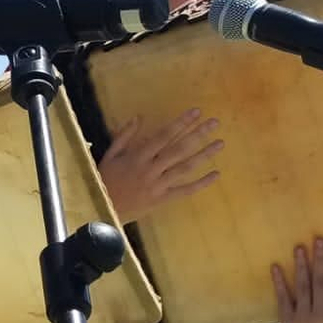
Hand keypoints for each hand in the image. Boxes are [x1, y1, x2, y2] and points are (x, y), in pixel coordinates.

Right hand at [98, 110, 222, 220]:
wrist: (102, 210)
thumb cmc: (104, 180)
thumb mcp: (109, 155)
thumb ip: (124, 136)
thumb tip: (138, 117)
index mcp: (138, 156)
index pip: (164, 135)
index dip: (181, 123)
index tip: (196, 112)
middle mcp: (151, 169)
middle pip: (179, 149)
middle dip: (198, 134)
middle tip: (215, 122)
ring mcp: (158, 185)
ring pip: (185, 168)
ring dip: (204, 155)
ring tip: (220, 143)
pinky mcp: (162, 199)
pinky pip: (185, 190)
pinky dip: (201, 183)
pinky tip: (216, 174)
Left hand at [272, 237, 322, 322]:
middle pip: (321, 282)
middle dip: (320, 260)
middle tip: (318, 239)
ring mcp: (304, 316)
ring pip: (303, 287)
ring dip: (301, 266)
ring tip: (299, 248)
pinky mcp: (287, 319)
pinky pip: (283, 298)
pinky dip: (279, 282)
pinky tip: (276, 267)